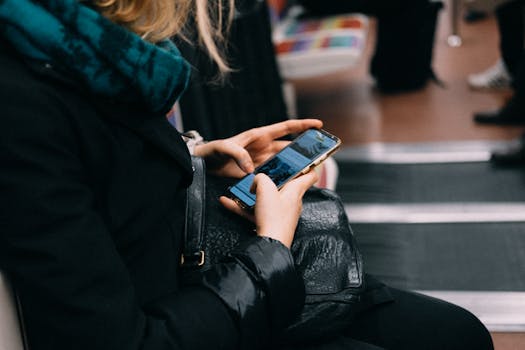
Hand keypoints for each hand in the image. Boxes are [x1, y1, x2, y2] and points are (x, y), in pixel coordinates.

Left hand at [193, 119, 322, 177]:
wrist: (201, 165)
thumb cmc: (211, 151)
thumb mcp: (222, 148)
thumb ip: (236, 153)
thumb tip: (250, 168)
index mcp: (259, 136)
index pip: (285, 128)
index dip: (302, 125)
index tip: (319, 125)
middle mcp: (263, 148)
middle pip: (290, 148)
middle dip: (305, 150)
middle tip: (321, 155)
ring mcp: (261, 162)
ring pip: (284, 163)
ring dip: (295, 167)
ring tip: (309, 173)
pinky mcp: (256, 175)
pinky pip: (273, 176)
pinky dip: (282, 180)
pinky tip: (290, 185)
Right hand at [219, 170, 318, 247]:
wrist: (270, 244)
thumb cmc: (273, 217)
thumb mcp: (265, 188)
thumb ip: (261, 178)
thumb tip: (257, 181)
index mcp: (295, 191)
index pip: (310, 175)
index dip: (307, 165)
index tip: (301, 159)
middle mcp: (291, 202)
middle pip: (285, 185)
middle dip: (273, 178)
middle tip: (262, 172)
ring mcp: (281, 213)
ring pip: (267, 198)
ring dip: (253, 193)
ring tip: (239, 189)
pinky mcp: (271, 223)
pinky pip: (256, 211)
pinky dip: (243, 206)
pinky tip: (228, 202)